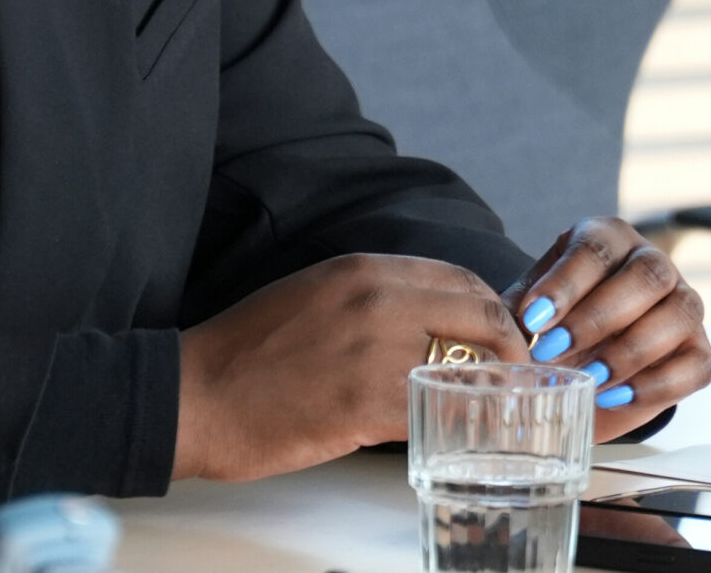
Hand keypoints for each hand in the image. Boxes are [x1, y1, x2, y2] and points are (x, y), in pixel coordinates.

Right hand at [175, 254, 531, 481]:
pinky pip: (440, 415)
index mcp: (360, 269)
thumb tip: (425, 325)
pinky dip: (456, 430)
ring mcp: (376, 353)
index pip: (463, 280)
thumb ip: (369, 301)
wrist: (196, 393)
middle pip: (485, 319)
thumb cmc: (246, 351)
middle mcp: (377, 301)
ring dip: (490, 397)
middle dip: (511, 354)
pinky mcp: (368, 405)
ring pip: (473, 371)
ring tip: (492, 417)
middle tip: (514, 384)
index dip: (495, 314)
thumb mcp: (310, 296)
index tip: (502, 342)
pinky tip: (453, 440)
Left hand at [506, 217, 710, 436]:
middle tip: (553, 349)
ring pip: (679, 314)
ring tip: (586, 378)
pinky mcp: (700, 351)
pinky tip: (613, 396)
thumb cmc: (551, 323)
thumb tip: (497, 326)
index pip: (595, 249)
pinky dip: (655, 385)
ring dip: (629, 351)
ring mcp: (684, 306)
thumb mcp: (527, 308)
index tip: (533, 317)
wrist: (580, 364)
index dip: (565, 283)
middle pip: (646, 276)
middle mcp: (653, 263)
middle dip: (598, 316)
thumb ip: (513, 311)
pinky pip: (695, 365)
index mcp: (606, 238)